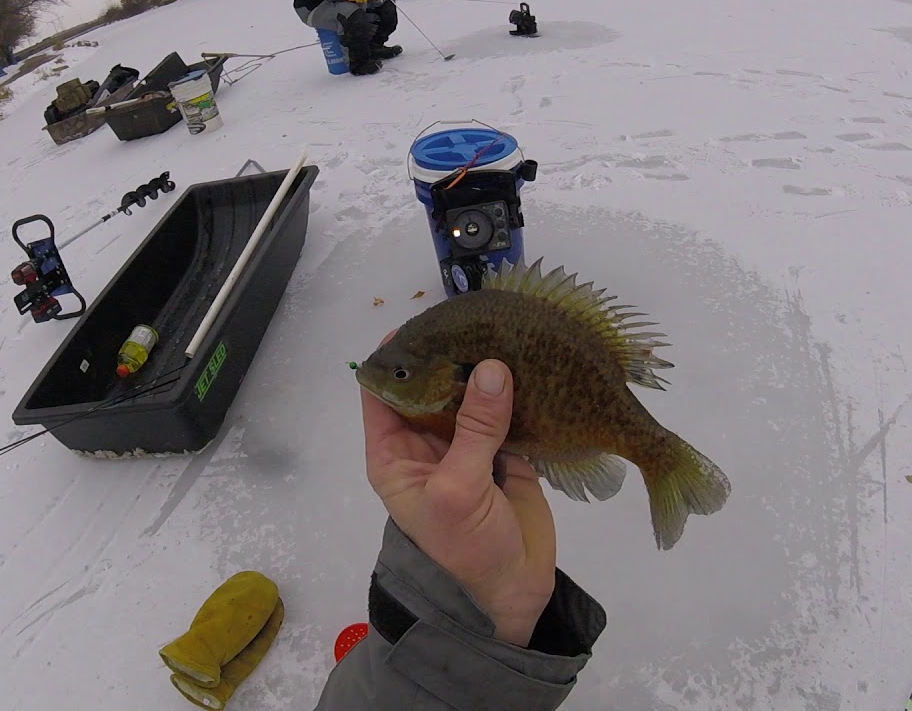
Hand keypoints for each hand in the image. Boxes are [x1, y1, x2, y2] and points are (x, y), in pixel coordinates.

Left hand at [360, 331, 556, 646]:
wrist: (510, 595)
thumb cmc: (464, 548)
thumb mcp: (459, 490)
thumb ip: (474, 428)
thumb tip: (492, 367)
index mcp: (394, 453)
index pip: (380, 390)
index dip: (396, 356)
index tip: (426, 323)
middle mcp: (426, 443)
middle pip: (430, 385)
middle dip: (449, 354)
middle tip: (477, 317)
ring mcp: (466, 444)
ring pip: (470, 393)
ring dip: (484, 367)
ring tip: (506, 327)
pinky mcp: (505, 450)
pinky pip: (506, 410)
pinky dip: (516, 388)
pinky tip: (531, 359)